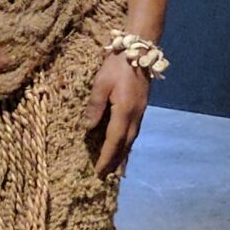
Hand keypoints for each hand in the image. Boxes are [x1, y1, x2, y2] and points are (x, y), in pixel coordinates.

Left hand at [84, 54, 151, 174]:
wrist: (139, 51)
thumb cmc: (117, 66)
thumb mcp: (100, 84)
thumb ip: (95, 107)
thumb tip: (88, 128)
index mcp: (124, 112)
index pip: (114, 141)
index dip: (106, 157)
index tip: (99, 172)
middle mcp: (135, 116)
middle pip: (125, 145)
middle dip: (116, 162)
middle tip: (107, 178)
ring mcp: (140, 113)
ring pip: (131, 140)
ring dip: (124, 156)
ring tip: (119, 171)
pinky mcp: (141, 108)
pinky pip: (134, 132)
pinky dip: (129, 144)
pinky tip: (126, 148)